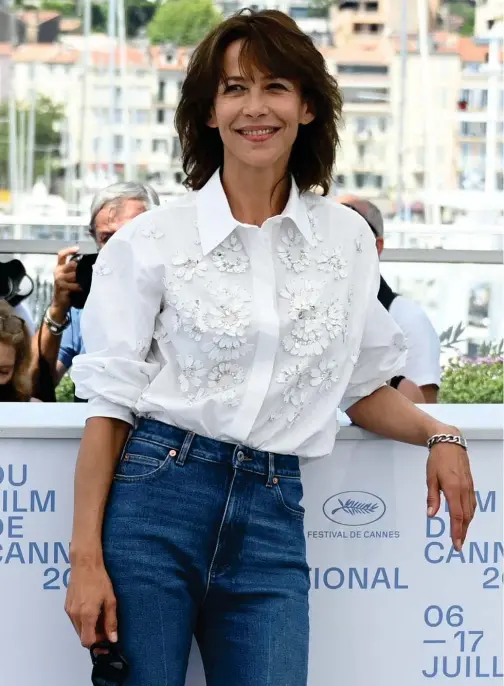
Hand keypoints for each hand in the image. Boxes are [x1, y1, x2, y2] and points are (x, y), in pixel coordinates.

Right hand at [50, 246, 81, 318]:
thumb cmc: (68, 289)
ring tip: (85, 282)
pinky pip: (74, 285)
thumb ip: (76, 270)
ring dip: (81, 279)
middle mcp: (58, 272)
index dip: (69, 250)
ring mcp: (59, 280)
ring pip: (74, 275)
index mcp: (59, 267)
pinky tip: (82, 289)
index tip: (78, 248)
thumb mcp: (70, 277)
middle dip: (80, 268)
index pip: (61, 255)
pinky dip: (80, 287)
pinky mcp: (62, 288)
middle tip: (88, 271)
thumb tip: (90, 263)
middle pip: (71, 264)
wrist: (60, 303)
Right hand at [65, 561, 117, 647]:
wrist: (85, 565)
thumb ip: (111, 621)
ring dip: (88, 628)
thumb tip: (113, 639)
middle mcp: (75, 616)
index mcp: (87, 615)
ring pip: (78, 629)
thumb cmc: (99, 580)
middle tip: (105, 627)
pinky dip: (82, 621)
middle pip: (82, 637)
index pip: (87, 642)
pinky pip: (74, 620)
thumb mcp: (110, 600)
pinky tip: (91, 609)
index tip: (106, 638)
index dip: (97, 644)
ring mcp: (69, 611)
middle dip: (94, 636)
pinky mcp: (66, 606)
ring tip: (99, 615)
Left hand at [426, 431, 475, 551]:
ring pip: (471, 510)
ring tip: (461, 534)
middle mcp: (464, 490)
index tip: (456, 544)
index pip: (457, 516)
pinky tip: (466, 518)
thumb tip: (431, 514)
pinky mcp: (470, 484)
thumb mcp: (430, 478)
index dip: (457, 532)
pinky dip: (469, 513)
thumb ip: (432, 497)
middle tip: (458, 545)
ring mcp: (469, 487)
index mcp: (453, 489)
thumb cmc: (437, 460)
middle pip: (466, 516)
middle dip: (463, 532)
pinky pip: (472, 503)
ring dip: (467, 524)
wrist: (449, 443)